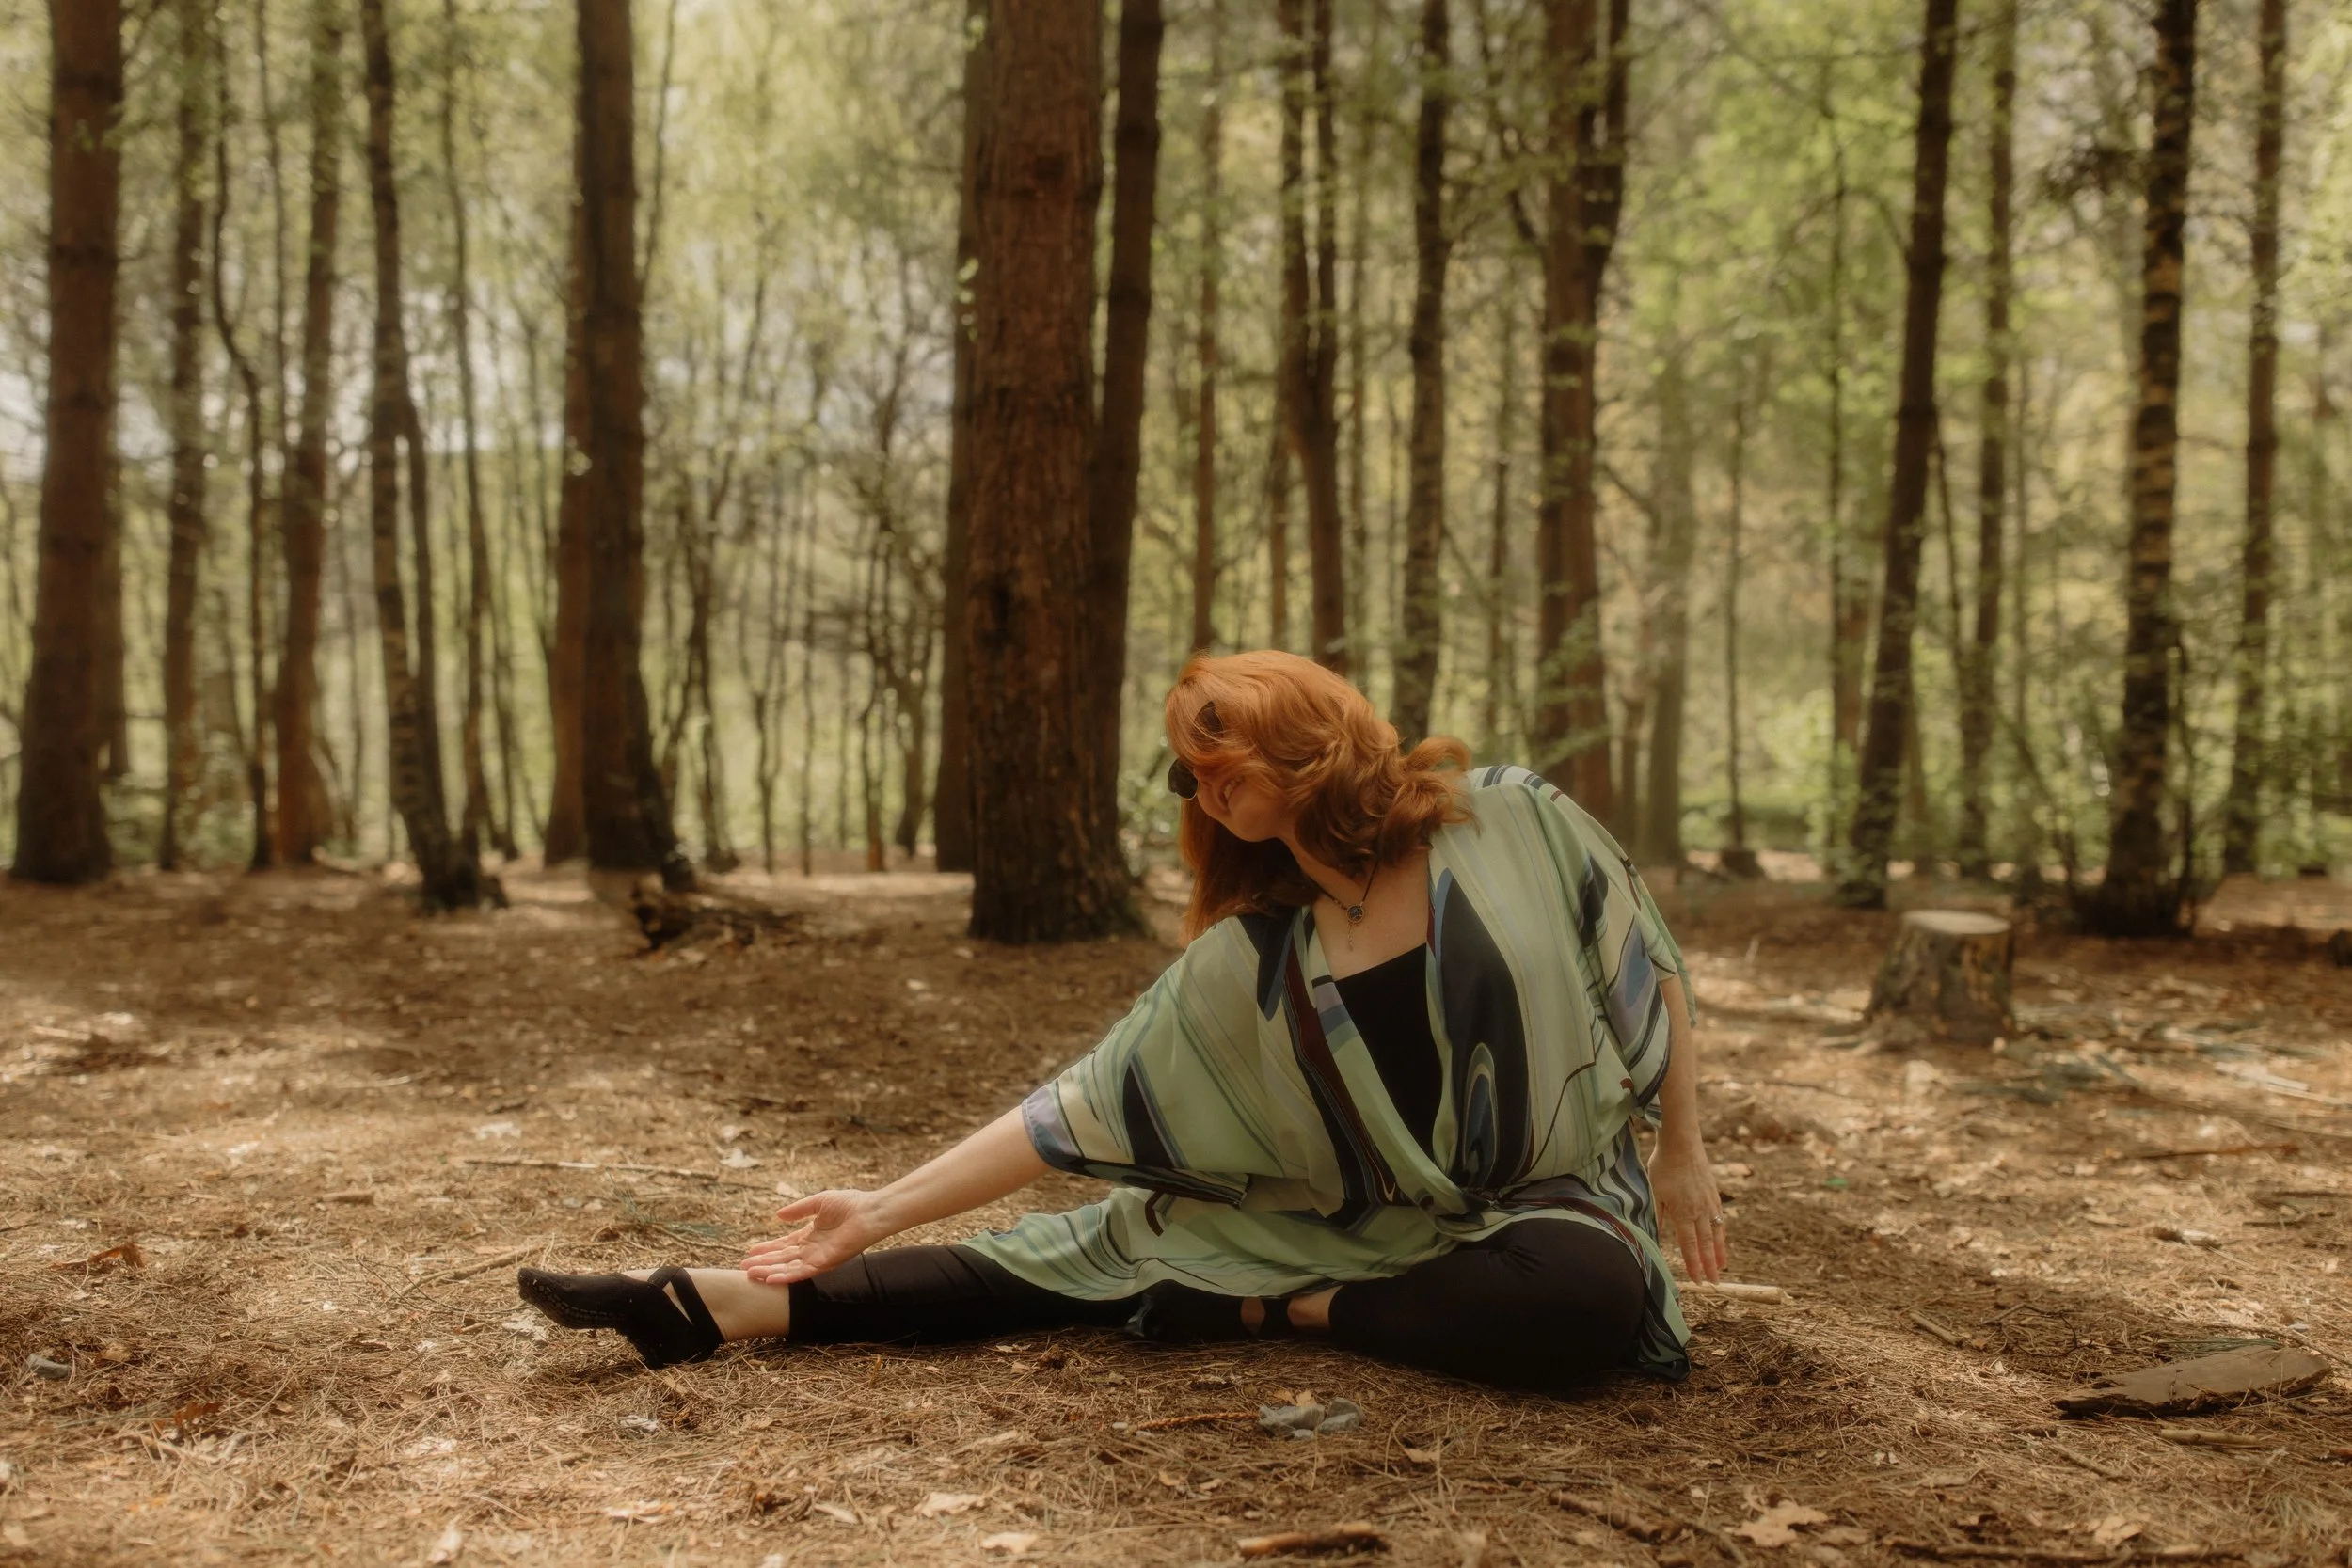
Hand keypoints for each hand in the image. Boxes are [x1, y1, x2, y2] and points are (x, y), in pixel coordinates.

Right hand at [741, 1188, 891, 1285]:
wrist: (870, 1211)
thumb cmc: (850, 1204)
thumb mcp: (819, 1202)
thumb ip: (799, 1209)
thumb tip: (778, 1215)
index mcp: (811, 1235)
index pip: (784, 1245)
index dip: (767, 1249)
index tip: (750, 1251)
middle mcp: (812, 1249)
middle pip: (783, 1258)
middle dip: (763, 1262)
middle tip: (744, 1267)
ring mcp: (818, 1257)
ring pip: (788, 1268)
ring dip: (769, 1271)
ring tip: (750, 1274)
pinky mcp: (825, 1263)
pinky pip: (802, 1273)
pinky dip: (785, 1277)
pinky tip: (770, 1278)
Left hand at [1647, 1136, 1727, 1284]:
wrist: (1682, 1143)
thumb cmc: (1663, 1166)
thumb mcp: (1653, 1191)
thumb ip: (1656, 1215)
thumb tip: (1653, 1236)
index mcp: (1682, 1213)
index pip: (1689, 1246)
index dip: (1693, 1265)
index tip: (1697, 1281)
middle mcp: (1699, 1211)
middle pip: (1706, 1245)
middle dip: (1709, 1265)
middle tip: (1714, 1283)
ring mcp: (1710, 1203)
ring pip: (1716, 1234)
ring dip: (1719, 1253)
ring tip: (1721, 1268)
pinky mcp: (1715, 1195)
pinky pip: (1720, 1220)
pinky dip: (1722, 1234)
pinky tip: (1722, 1242)